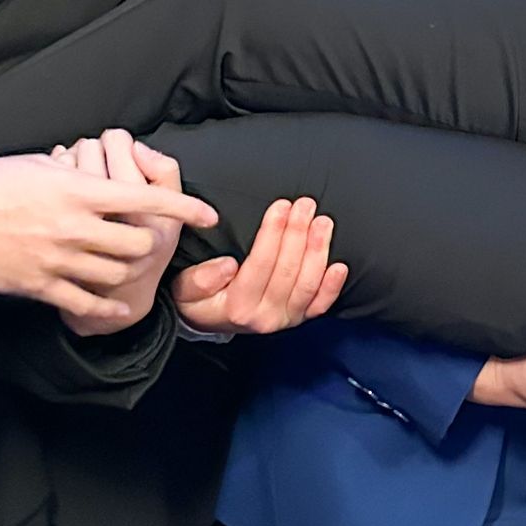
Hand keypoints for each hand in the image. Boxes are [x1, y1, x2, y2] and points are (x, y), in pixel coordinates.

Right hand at [0, 141, 216, 328]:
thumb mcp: (36, 165)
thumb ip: (74, 171)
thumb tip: (96, 167)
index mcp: (77, 190)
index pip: (144, 197)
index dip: (182, 207)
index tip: (207, 214)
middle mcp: (74, 226)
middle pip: (139, 243)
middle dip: (152, 244)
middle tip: (152, 242)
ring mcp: (58, 259)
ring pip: (118, 274)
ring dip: (130, 272)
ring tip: (131, 269)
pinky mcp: (39, 286)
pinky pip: (85, 303)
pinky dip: (108, 308)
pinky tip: (119, 308)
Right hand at [173, 197, 348, 334]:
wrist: (210, 321)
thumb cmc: (198, 299)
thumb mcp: (185, 288)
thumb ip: (201, 279)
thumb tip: (228, 266)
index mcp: (237, 307)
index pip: (261, 264)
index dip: (274, 233)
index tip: (281, 206)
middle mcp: (265, 317)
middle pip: (288, 270)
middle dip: (298, 233)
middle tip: (305, 204)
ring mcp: (285, 320)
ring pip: (308, 283)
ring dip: (318, 250)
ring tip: (322, 222)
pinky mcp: (299, 319)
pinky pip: (320, 305)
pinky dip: (332, 286)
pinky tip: (340, 265)